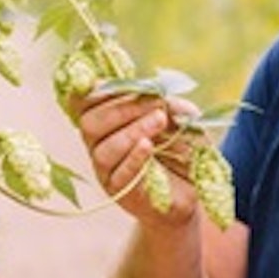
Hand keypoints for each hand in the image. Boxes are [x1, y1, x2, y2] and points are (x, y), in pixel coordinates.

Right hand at [74, 91, 201, 229]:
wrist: (193, 190)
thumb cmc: (181, 149)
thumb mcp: (181, 120)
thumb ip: (169, 104)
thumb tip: (161, 93)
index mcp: (106, 121)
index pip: (84, 103)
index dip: (98, 91)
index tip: (124, 83)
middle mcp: (100, 145)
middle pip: (89, 124)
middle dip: (121, 108)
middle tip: (155, 104)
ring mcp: (107, 171)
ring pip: (102, 150)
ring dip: (132, 131)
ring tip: (160, 121)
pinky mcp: (121, 193)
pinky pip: (120, 175)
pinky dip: (133, 158)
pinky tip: (148, 146)